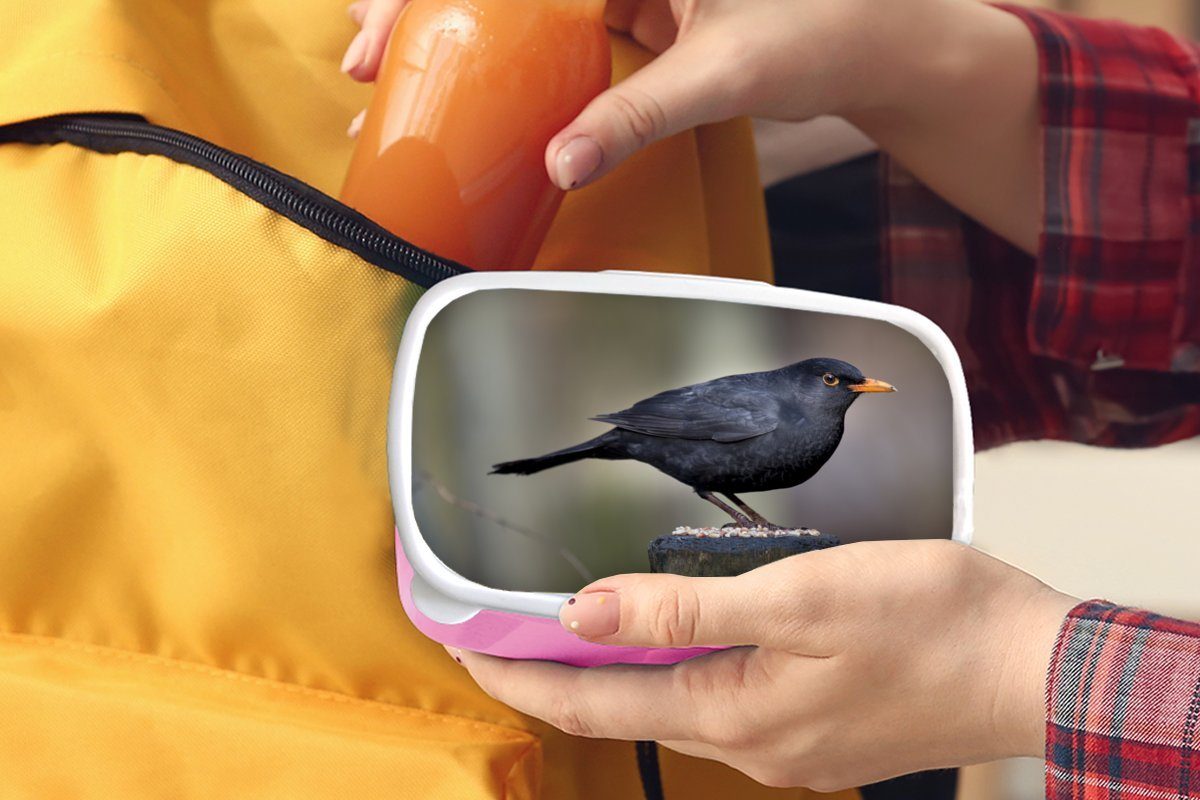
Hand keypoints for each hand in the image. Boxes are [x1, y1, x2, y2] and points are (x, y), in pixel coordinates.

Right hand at [339, 0, 1039, 249]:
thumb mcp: (722, 72)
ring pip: (519, 6)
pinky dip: (509, 64)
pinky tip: (473, 98)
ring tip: (396, 84)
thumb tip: (560, 162)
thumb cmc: (822, 30)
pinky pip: (553, 34)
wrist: (873, 46)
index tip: (385, 29)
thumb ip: (638, 113)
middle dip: (423, 10)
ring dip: (458, 41)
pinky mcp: (630, 13)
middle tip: (365, 63)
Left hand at [450, 540, 1075, 790]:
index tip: (465, 649)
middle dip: (558, 673)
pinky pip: (722, 703)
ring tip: (573, 632)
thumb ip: (688, 607)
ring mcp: (787, 744)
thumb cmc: (930, 621)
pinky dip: (678, 672)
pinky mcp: (817, 730)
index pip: (596, 699)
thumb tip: (585, 613)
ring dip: (617, 672)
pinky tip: (678, 644)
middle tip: (502, 634)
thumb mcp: (801, 595)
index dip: (523, 672)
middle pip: (626, 708)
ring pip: (674, 706)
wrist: (1033, 667)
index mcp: (736, 711)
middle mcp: (752, 743)